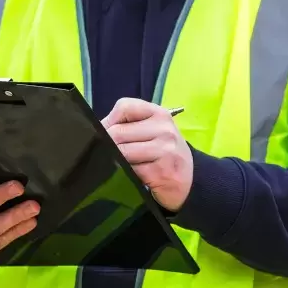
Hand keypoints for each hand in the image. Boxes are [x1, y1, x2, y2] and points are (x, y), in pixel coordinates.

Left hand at [102, 98, 192, 212]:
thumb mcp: (153, 132)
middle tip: (112, 155)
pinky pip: (130, 170)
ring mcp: (165, 151)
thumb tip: (97, 129)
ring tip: (125, 165)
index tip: (108, 134)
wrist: (190, 181)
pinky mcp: (161, 172)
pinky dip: (126, 175)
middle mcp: (164, 129)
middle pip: (118, 132)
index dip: (109, 121)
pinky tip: (134, 176)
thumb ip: (128, 126)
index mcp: (160, 114)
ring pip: (121, 152)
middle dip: (108, 145)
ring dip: (117, 161)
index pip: (124, 106)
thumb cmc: (165, 154)